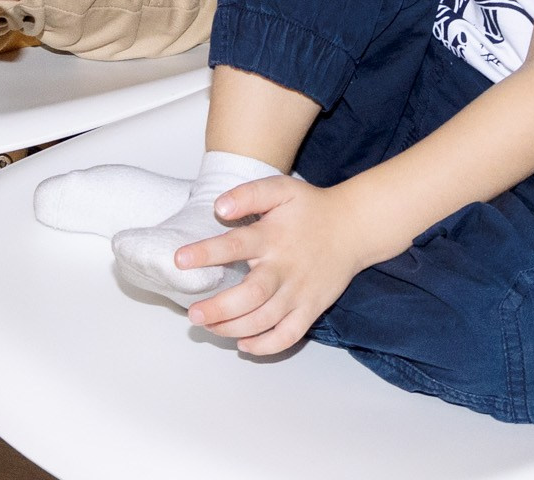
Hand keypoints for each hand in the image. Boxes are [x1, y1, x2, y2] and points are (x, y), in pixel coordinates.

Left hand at [177, 176, 379, 356]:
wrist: (354, 228)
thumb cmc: (310, 207)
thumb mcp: (279, 189)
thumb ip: (247, 195)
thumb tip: (218, 208)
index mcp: (272, 237)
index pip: (234, 245)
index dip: (206, 253)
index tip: (179, 260)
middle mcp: (284, 268)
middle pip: (251, 295)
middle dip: (219, 308)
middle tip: (193, 314)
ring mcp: (299, 292)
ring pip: (266, 319)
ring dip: (235, 328)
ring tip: (209, 327)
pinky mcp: (311, 308)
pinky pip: (289, 335)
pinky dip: (267, 345)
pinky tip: (244, 344)